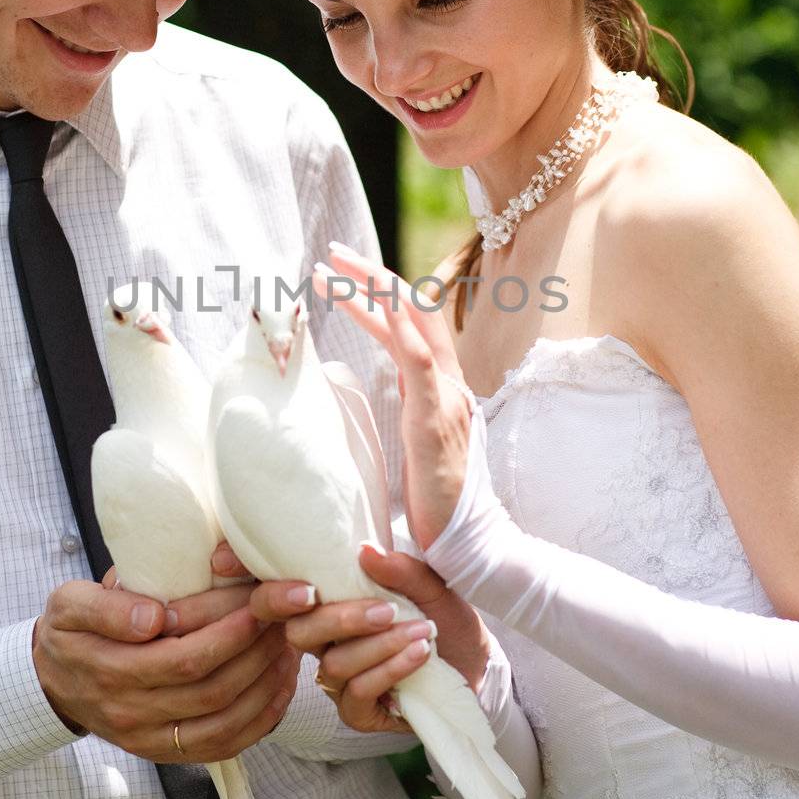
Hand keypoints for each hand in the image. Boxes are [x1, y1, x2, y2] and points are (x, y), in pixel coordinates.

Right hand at [32, 577, 298, 761]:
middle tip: (284, 617)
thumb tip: (153, 618)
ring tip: (287, 646)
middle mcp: (130, 713)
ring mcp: (149, 740)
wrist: (53, 680)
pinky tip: (279, 686)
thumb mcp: (69, 604)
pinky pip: (223, 746)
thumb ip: (106, 607)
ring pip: (223, 721)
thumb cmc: (71, 631)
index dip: (229, 633)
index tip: (259, 602)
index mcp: (108, 671)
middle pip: (211, 690)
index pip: (182, 658)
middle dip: (256, 652)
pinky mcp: (166, 753)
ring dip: (265, 685)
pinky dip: (260, 719)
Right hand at [249, 545, 491, 735]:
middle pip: (299, 634)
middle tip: (387, 610)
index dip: (277, 597)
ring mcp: (339, 681)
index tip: (309, 589)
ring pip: (335, 664)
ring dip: (381, 646)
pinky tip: (419, 656)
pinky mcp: (359, 713)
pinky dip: (389, 671)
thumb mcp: (429, 586)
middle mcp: (325, 644)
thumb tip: (364, 551)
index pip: (280, 602)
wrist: (478, 662)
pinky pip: (358, 693)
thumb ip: (399, 570)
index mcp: (329, 606)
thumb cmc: (443, 618)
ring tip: (421, 632)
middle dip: (340, 621)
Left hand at [313, 242, 472, 548]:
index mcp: (438, 389)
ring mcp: (446, 398)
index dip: (372, 297)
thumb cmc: (436, 507)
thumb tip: (372, 395)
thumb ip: (397, 414)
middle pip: (411, 311)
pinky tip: (378, 303)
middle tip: (329, 252)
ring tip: (330, 266)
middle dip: (370, 276)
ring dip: (372, 289)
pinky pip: (420, 363)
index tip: (336, 275)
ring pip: (412, 323)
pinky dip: (400, 328)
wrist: (469, 546)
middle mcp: (447, 384)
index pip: (407, 327)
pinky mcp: (436, 420)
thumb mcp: (411, 446)